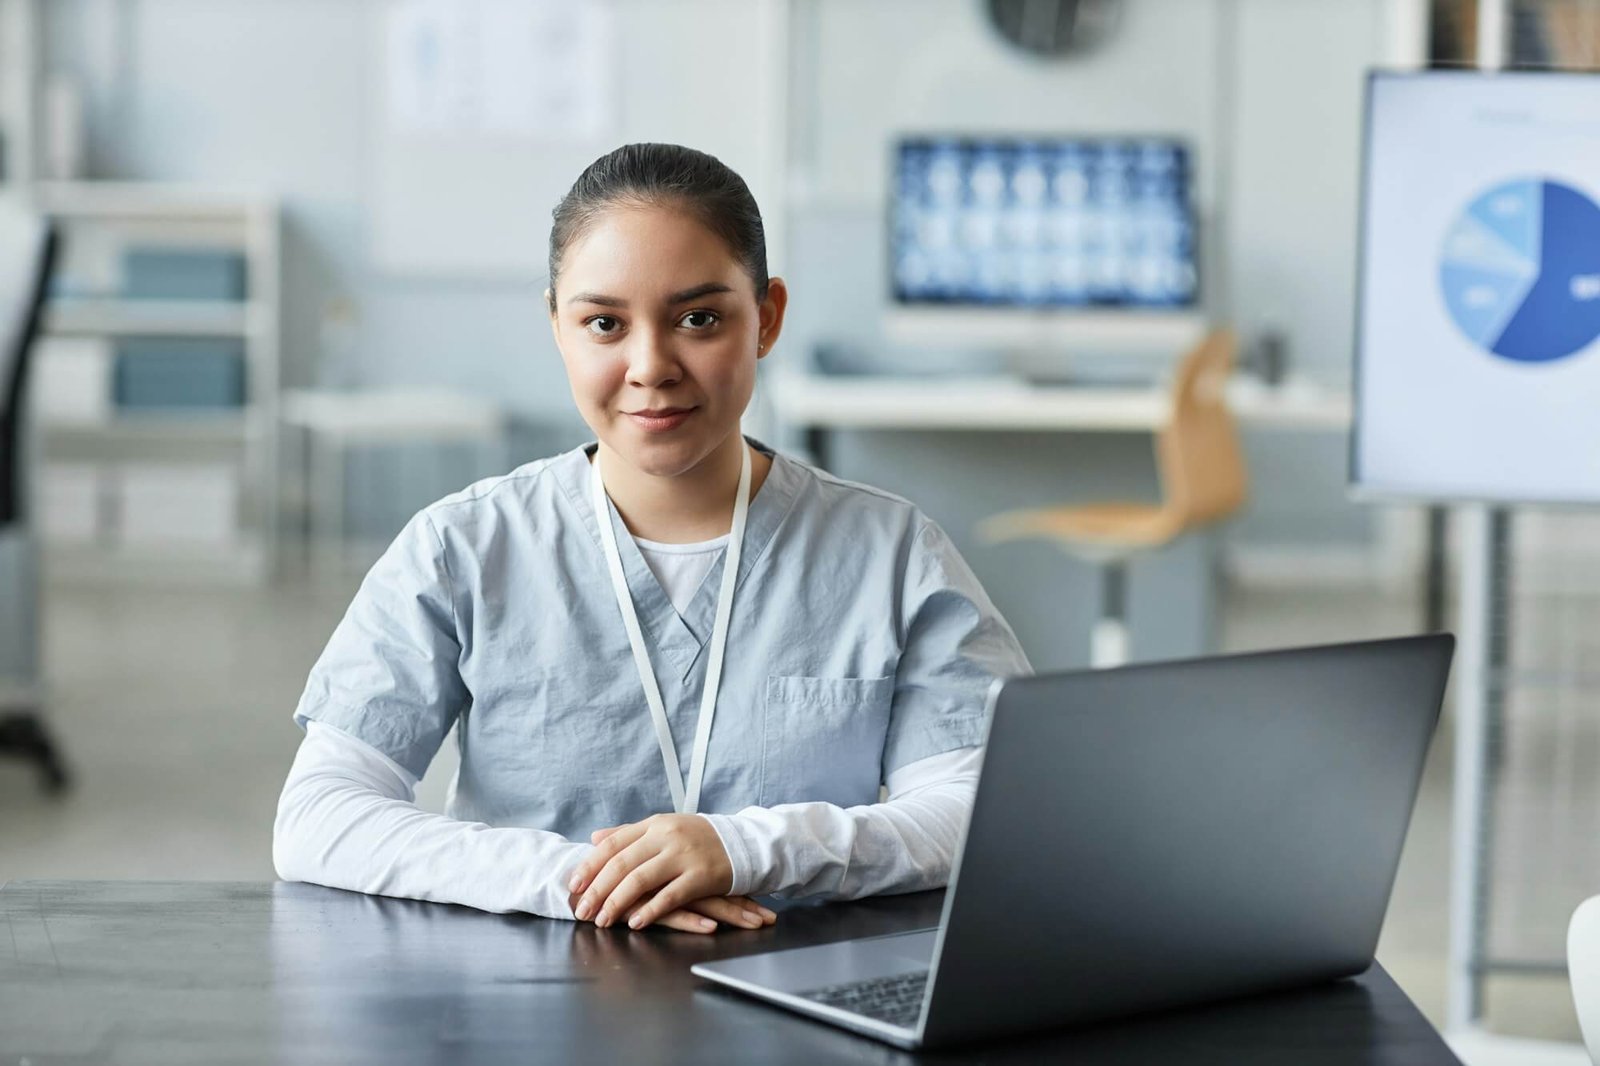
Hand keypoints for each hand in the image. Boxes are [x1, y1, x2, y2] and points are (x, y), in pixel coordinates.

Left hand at [567, 813, 754, 930]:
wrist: (745, 842)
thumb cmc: (700, 839)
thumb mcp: (664, 829)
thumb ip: (629, 834)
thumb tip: (595, 838)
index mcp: (654, 825)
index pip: (613, 844)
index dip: (590, 866)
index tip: (573, 886)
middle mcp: (666, 836)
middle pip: (621, 863)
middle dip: (597, 889)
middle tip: (581, 910)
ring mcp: (684, 855)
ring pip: (640, 879)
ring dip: (616, 902)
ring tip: (602, 920)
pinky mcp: (701, 876)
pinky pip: (669, 896)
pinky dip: (649, 911)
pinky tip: (635, 923)